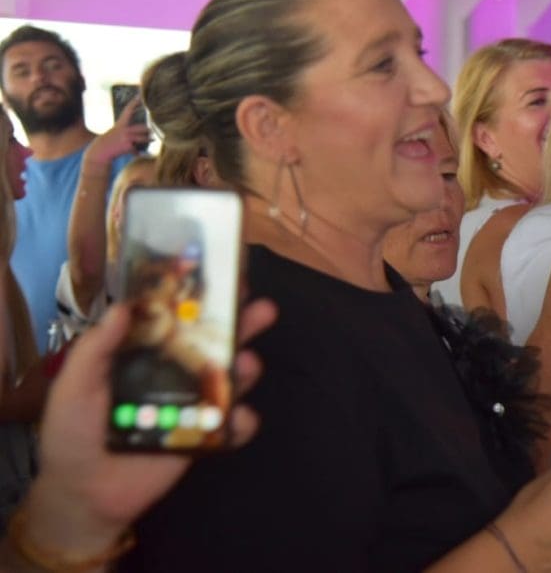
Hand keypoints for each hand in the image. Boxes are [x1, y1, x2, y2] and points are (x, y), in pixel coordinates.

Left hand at [18, 299, 274, 556]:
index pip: (180, 318)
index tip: (221, 274)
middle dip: (243, 321)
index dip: (202, 296)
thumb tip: (122, 308)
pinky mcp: (205, 438)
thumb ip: (95, 348)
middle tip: (261, 308)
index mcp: (148, 353)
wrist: (84, 492)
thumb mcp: (74, 385)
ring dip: (249, 367)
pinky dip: (242, 422)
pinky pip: (234, 428)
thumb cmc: (73, 432)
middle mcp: (177, 372)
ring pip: (233, 378)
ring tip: (248, 363)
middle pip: (218, 341)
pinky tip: (236, 418)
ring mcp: (195, 404)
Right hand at [85, 97, 149, 168]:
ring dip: (149, 139)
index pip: (128, 110)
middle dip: (149, 129)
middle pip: (141, 127)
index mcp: (120, 124)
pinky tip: (136, 154)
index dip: (134, 102)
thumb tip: (143, 131)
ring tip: (153, 139)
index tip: (139, 95)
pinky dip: (136, 152)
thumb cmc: (110, 141)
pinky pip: (136, 149)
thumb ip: (128, 130)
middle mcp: (124, 130)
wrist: (100, 151)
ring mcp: (126, 138)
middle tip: (154, 128)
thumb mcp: (116, 132)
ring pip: (143, 138)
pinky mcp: (128, 147)